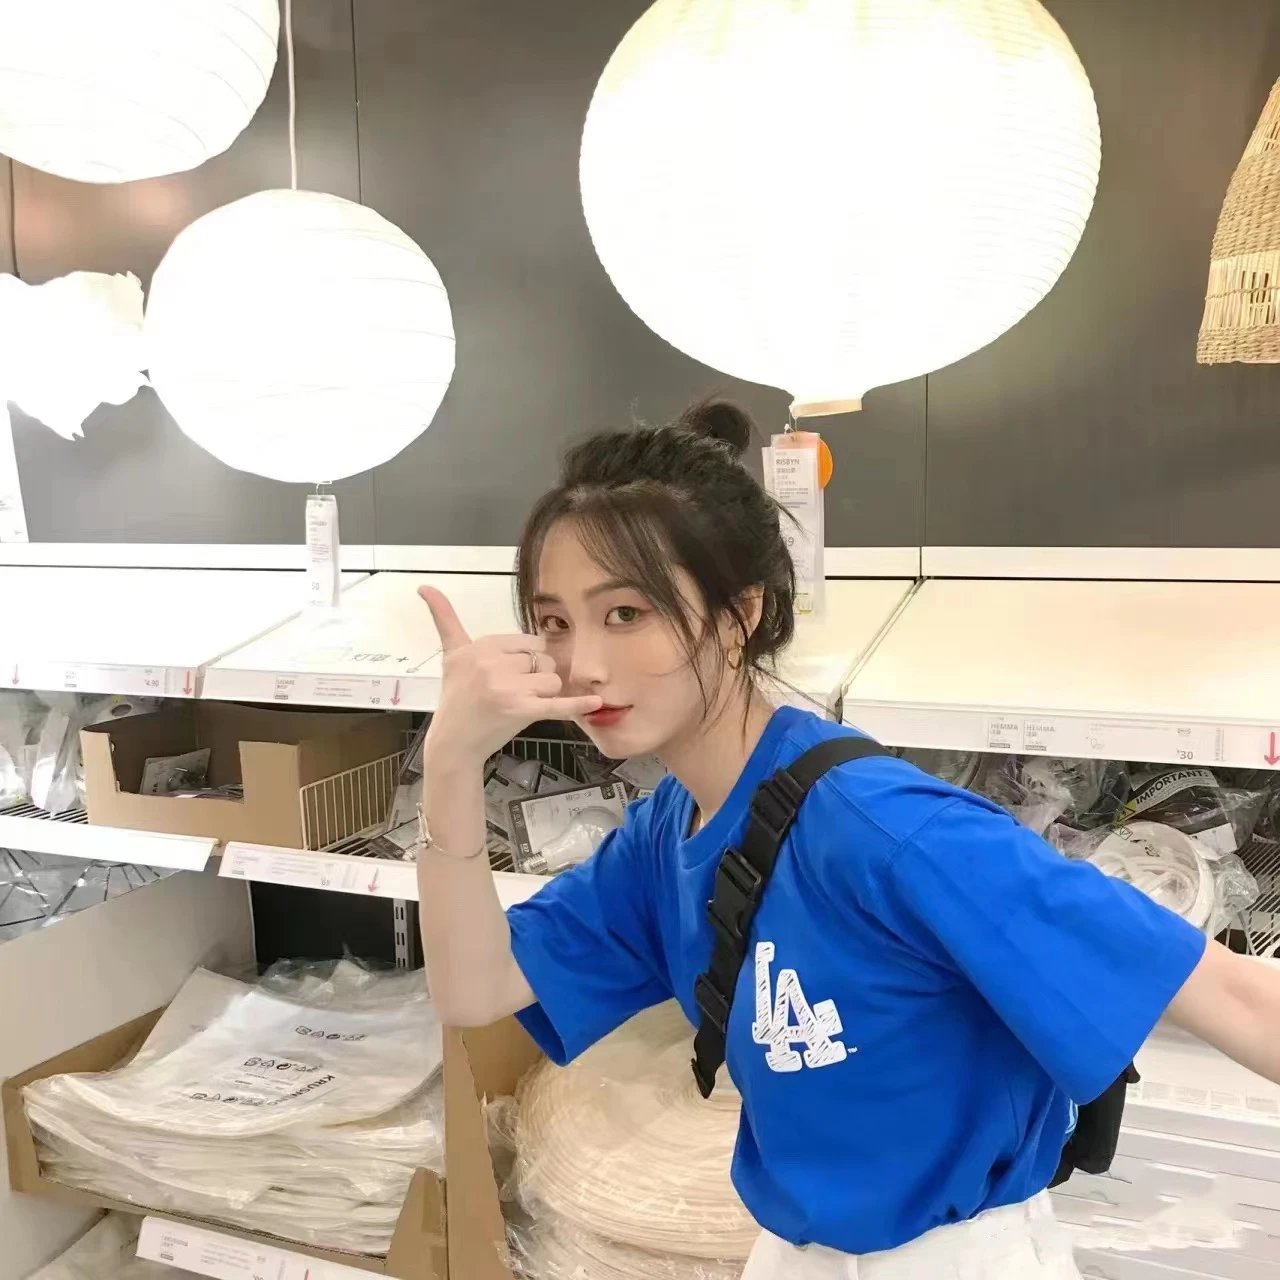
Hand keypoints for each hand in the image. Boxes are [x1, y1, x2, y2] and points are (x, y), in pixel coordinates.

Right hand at [418, 586, 602, 763]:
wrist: (453, 742)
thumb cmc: (456, 697)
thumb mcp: (451, 654)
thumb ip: (444, 617)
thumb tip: (424, 586)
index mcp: (482, 645)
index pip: (530, 642)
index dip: (528, 660)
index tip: (510, 674)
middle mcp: (493, 663)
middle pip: (543, 660)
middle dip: (536, 676)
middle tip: (512, 693)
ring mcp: (507, 688)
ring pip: (551, 680)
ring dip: (544, 694)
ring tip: (519, 705)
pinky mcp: (520, 711)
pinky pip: (557, 703)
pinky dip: (577, 705)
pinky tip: (595, 703)